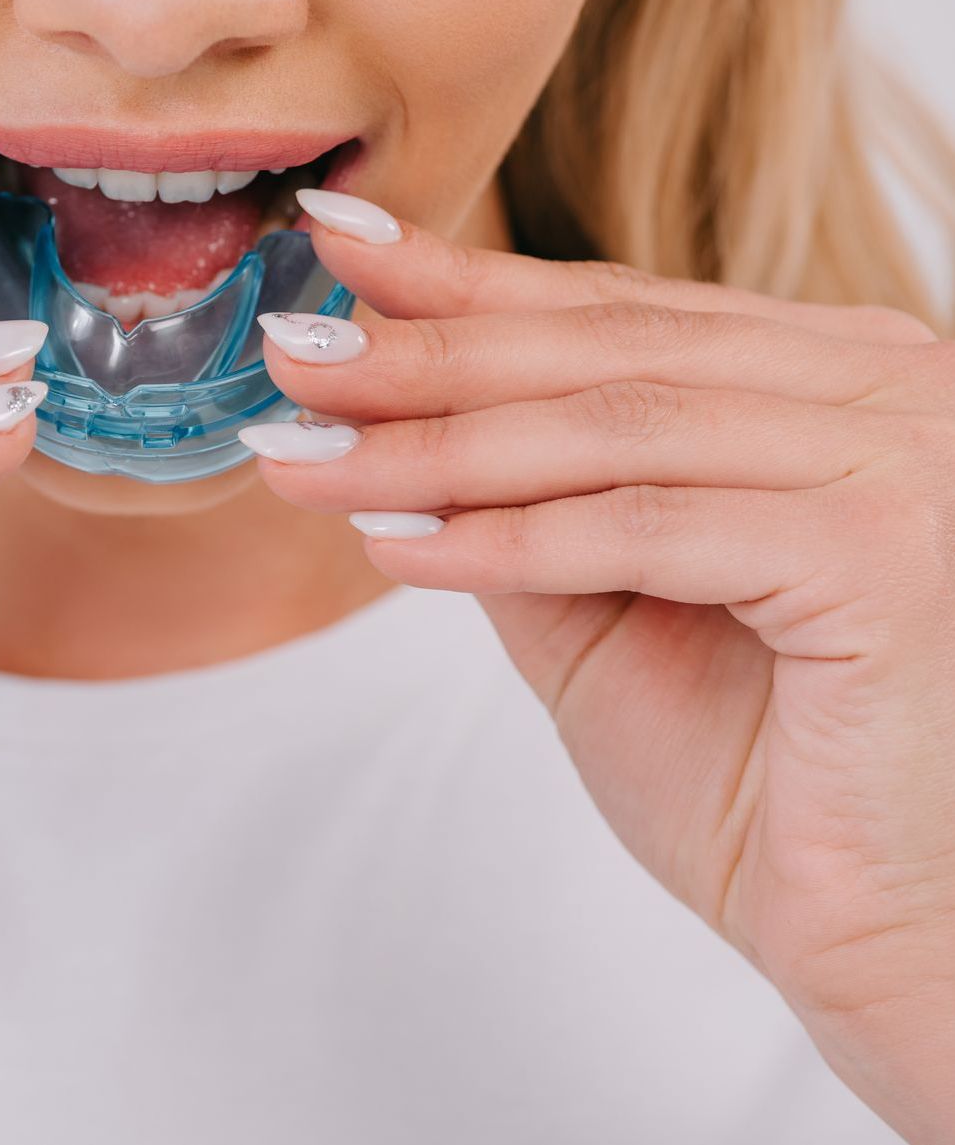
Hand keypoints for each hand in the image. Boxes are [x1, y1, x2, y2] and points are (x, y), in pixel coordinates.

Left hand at [248, 196, 954, 1141]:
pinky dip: (506, 537)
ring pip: (610, 427)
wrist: (877, 933)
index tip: (336, 250)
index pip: (614, 312)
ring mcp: (901, 460)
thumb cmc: (755, 778)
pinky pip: (643, 526)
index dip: (466, 280)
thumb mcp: (603, 610)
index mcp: (827, 383)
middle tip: (289, 356)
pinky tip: (394, 543)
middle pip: (603, 350)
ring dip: (432, 446)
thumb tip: (394, 419)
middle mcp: (882, 393)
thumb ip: (526, 503)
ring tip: (303, 454)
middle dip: (423, 352)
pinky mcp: (884, 551)